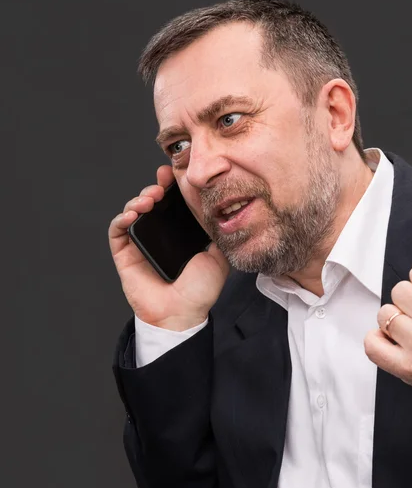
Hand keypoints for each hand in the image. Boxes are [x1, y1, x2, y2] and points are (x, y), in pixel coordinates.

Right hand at [109, 165, 229, 330]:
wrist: (182, 313)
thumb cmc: (200, 289)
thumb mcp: (218, 255)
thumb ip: (216, 232)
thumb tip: (217, 208)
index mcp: (180, 232)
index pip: (173, 203)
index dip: (171, 186)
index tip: (173, 174)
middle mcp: (160, 234)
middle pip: (152, 201)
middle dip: (155, 187)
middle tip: (162, 184)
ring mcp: (141, 243)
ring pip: (133, 211)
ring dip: (138, 199)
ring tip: (149, 199)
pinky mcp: (124, 253)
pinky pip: (117, 230)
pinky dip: (122, 218)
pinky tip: (133, 214)